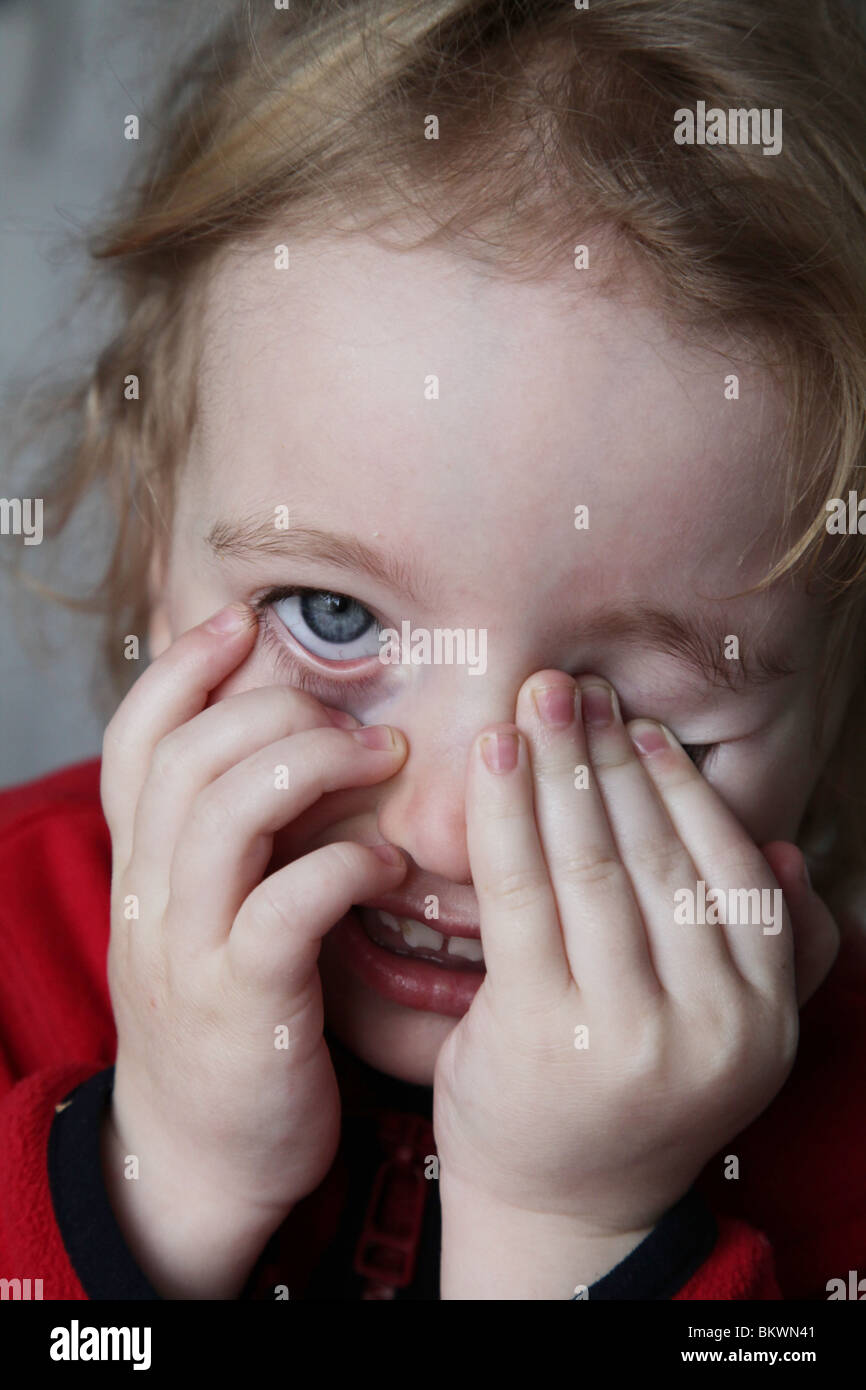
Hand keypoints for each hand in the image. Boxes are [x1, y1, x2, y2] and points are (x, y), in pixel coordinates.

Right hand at [100, 603, 407, 1295]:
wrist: (201, 1155)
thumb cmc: (229, 1016)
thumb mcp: (204, 915)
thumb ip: (230, 836)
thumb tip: (290, 743)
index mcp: (143, 866)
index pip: (134, 740)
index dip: (182, 670)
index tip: (243, 623)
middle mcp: (150, 896)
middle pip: (187, 756)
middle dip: (275, 708)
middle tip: (357, 718)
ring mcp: (188, 951)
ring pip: (223, 813)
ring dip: (312, 764)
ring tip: (384, 760)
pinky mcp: (243, 1004)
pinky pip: (283, 907)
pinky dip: (343, 863)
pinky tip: (389, 858)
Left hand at [433, 671, 837, 1278]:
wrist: (555, 1205)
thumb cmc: (628, 1096)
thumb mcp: (724, 1033)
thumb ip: (770, 953)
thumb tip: (786, 855)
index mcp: (762, 1012)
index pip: (726, 866)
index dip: (677, 785)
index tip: (634, 726)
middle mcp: (709, 1024)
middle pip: (655, 853)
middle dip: (605, 756)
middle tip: (569, 685)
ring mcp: (625, 1032)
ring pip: (590, 863)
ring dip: (557, 766)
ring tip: (535, 699)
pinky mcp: (539, 1031)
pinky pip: (519, 893)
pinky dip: (505, 811)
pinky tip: (492, 752)